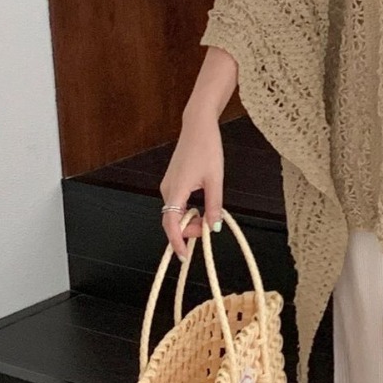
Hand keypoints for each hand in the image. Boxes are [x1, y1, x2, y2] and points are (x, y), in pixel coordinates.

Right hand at [159, 114, 224, 259]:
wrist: (198, 126)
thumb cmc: (207, 149)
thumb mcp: (215, 180)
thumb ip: (214, 205)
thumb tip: (214, 227)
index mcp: (175, 190)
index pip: (171, 224)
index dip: (177, 242)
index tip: (185, 255)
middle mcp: (167, 189)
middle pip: (172, 221)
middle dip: (188, 230)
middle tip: (209, 228)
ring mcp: (168, 185)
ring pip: (174, 212)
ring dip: (189, 220)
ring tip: (208, 217)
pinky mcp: (172, 181)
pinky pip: (176, 203)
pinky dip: (187, 210)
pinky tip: (201, 207)